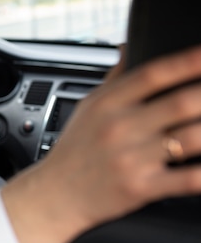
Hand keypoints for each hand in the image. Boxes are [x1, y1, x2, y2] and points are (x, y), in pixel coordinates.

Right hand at [2, 44, 200, 242]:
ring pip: (191, 139)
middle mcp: (120, 128)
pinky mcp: (141, 188)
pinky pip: (188, 179)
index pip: (152, 74)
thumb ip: (113, 78)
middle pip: (180, 103)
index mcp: (107, 104)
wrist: (56, 194)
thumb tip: (129, 47)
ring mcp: (132, 158)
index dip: (187, 61)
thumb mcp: (86, 107)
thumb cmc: (74, 149)